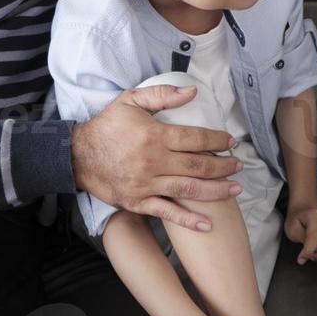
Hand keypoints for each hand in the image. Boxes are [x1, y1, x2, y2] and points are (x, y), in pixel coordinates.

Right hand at [71, 84, 243, 231]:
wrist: (77, 156)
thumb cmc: (106, 126)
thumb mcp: (131, 100)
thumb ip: (162, 95)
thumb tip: (192, 91)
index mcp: (155, 136)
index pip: (196, 138)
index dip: (217, 140)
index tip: (230, 142)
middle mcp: (154, 162)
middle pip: (199, 165)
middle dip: (223, 166)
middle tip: (239, 166)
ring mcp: (146, 185)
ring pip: (189, 189)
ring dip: (216, 191)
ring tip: (235, 189)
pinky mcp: (138, 203)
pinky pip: (167, 213)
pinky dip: (188, 220)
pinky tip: (207, 224)